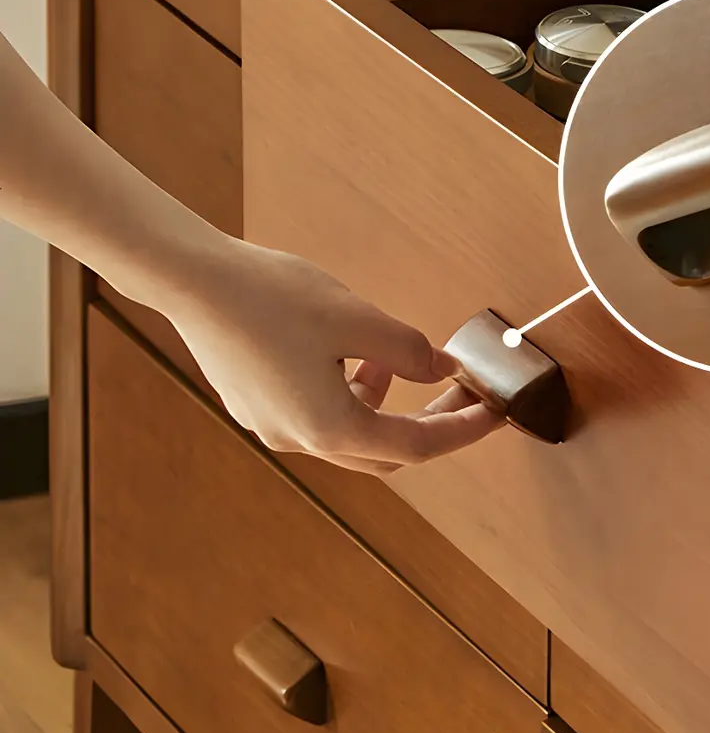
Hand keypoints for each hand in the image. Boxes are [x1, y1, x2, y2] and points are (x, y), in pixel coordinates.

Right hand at [162, 237, 503, 472]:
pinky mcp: (255, 407)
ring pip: (350, 434)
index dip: (462, 429)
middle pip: (385, 452)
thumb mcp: (357, 319)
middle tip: (462, 392)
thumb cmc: (271, 296)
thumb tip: (441, 369)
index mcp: (329, 427)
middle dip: (430, 423)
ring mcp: (271, 427)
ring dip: (387, 406)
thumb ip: (408, 351)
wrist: (191, 280)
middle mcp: (298, 440)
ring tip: (400, 361)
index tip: (495, 413)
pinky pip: (319, 416)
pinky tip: (352, 355)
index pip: (417, 445)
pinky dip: (352, 396)